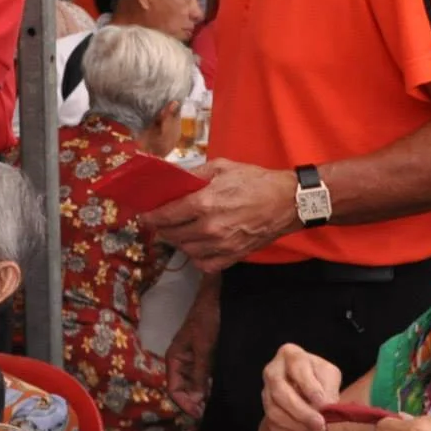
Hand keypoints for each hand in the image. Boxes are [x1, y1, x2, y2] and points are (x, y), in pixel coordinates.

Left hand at [145, 160, 300, 271]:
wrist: (286, 202)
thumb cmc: (254, 181)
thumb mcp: (221, 167)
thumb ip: (193, 174)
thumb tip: (172, 179)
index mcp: (204, 203)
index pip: (166, 215)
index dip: (151, 217)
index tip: (144, 216)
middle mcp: (210, 227)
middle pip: (173, 234)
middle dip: (163, 228)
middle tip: (161, 221)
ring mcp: (222, 245)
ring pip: (187, 250)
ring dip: (179, 241)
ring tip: (179, 231)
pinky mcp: (233, 256)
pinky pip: (204, 263)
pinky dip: (197, 256)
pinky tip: (197, 245)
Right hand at [165, 273, 219, 417]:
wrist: (215, 300)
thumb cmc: (206, 321)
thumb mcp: (203, 348)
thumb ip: (199, 373)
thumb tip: (196, 399)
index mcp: (174, 358)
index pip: (173, 387)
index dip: (184, 402)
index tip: (198, 413)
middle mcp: (180, 361)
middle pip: (181, 388)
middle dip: (191, 401)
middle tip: (205, 413)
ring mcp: (191, 360)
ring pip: (192, 384)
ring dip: (199, 395)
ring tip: (210, 406)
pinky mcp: (203, 357)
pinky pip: (201, 377)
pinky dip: (206, 387)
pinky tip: (214, 393)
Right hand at [259, 344, 342, 430]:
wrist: (304, 392)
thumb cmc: (319, 379)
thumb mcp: (329, 376)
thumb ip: (328, 388)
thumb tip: (325, 407)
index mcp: (290, 354)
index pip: (297, 366)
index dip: (309, 386)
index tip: (323, 403)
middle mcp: (273, 370)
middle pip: (280, 390)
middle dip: (301, 411)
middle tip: (320, 424)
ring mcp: (266, 391)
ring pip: (274, 410)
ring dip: (297, 425)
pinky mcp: (265, 410)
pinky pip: (274, 425)